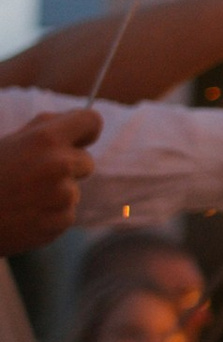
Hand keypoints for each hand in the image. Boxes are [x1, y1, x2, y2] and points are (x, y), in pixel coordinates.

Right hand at [0, 103, 98, 250]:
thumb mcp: (12, 141)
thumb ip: (46, 128)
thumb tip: (83, 120)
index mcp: (46, 138)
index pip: (92, 121)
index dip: (86, 130)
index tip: (80, 139)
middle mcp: (59, 164)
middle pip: (87, 161)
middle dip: (69, 167)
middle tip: (35, 174)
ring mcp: (62, 196)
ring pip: (74, 190)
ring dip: (57, 193)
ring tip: (25, 197)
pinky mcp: (60, 221)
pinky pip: (66, 214)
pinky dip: (50, 215)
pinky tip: (26, 214)